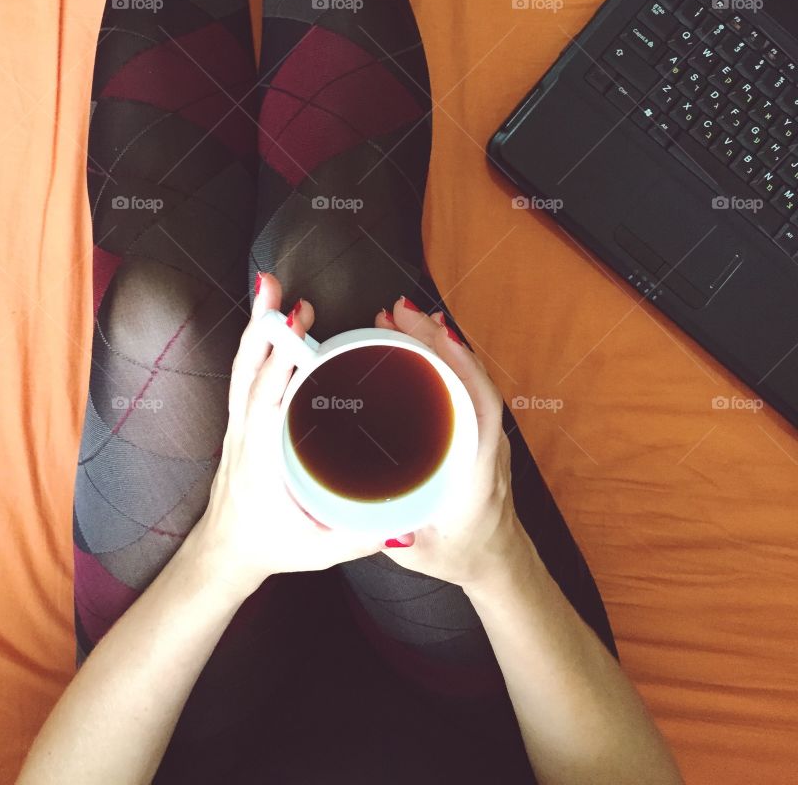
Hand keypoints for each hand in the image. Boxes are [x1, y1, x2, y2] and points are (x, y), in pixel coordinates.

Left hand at [185, 273, 381, 597]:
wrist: (226, 552)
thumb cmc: (269, 545)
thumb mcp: (318, 550)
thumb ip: (360, 538)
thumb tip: (405, 521)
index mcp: (259, 457)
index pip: (265, 400)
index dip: (278, 361)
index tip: (296, 327)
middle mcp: (244, 433)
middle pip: (248, 370)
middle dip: (263, 327)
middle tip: (278, 290)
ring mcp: (240, 423)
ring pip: (244, 366)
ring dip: (257, 326)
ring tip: (271, 289)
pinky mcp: (244, 419)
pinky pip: (247, 373)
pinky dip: (258, 342)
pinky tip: (270, 319)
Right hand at [370, 297, 527, 592]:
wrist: (497, 561)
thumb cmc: (464, 553)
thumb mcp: (426, 552)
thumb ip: (400, 540)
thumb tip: (376, 521)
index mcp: (480, 466)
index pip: (480, 403)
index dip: (460, 364)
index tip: (432, 334)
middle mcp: (488, 441)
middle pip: (470, 375)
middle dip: (435, 338)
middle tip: (396, 313)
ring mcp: (484, 432)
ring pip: (467, 373)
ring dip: (436, 341)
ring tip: (398, 317)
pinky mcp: (476, 429)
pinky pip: (463, 382)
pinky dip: (440, 355)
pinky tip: (415, 340)